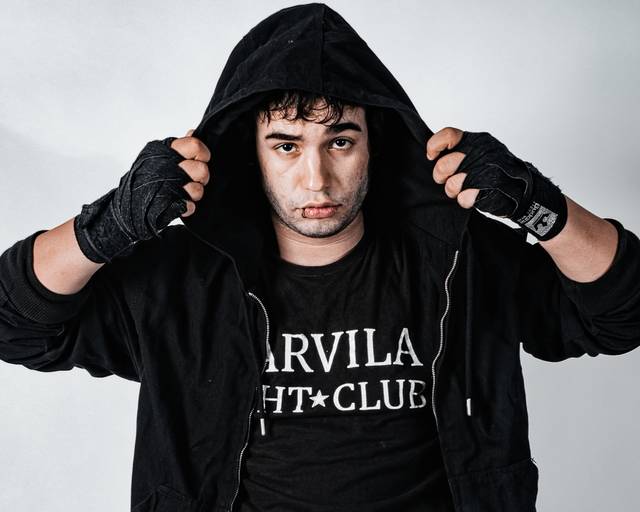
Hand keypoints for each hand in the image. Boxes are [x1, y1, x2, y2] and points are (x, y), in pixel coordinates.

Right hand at [73, 129, 211, 262]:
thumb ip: (179, 146)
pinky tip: (179, 203)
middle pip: (201, 169)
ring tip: (184, 192)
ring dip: (194, 193)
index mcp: (165, 151)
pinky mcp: (167, 206)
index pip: (195, 145)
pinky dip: (186, 207)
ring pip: (198, 189)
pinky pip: (189, 206)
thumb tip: (193, 132)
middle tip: (193, 180)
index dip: (203, 154)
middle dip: (202, 177)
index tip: (200, 160)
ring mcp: (166, 188)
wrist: (126, 205)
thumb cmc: (144, 178)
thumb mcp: (158, 155)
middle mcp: (166, 167)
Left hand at [426, 127, 566, 240]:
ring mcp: (487, 169)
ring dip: (453, 191)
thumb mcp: (480, 152)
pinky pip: (464, 198)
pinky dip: (466, 201)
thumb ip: (459, 150)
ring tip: (463, 190)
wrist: (523, 191)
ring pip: (452, 184)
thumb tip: (433, 155)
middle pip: (444, 164)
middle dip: (440, 175)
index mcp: (477, 140)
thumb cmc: (496, 171)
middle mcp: (482, 152)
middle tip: (445, 180)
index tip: (431, 156)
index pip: (448, 135)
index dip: (434, 146)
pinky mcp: (491, 188)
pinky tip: (474, 197)